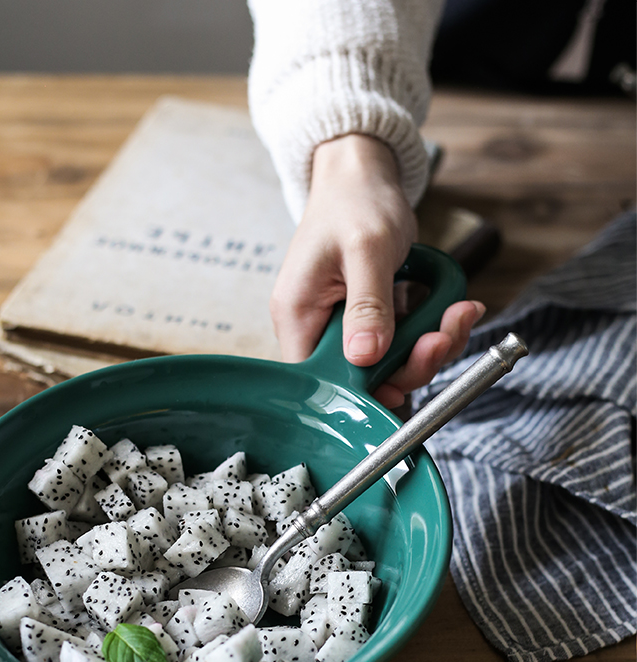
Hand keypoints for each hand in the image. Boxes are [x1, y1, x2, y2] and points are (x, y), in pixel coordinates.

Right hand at [269, 133, 484, 407]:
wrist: (363, 175)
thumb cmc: (355, 201)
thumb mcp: (366, 249)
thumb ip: (367, 305)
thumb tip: (365, 356)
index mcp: (299, 315)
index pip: (320, 381)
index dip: (361, 392)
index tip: (401, 381)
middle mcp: (318, 328)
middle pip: (362, 379)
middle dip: (411, 363)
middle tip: (442, 336)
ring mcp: (345, 326)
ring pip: (391, 364)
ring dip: (431, 345)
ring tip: (458, 313)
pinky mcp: (371, 320)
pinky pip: (404, 342)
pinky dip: (434, 329)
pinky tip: (455, 306)